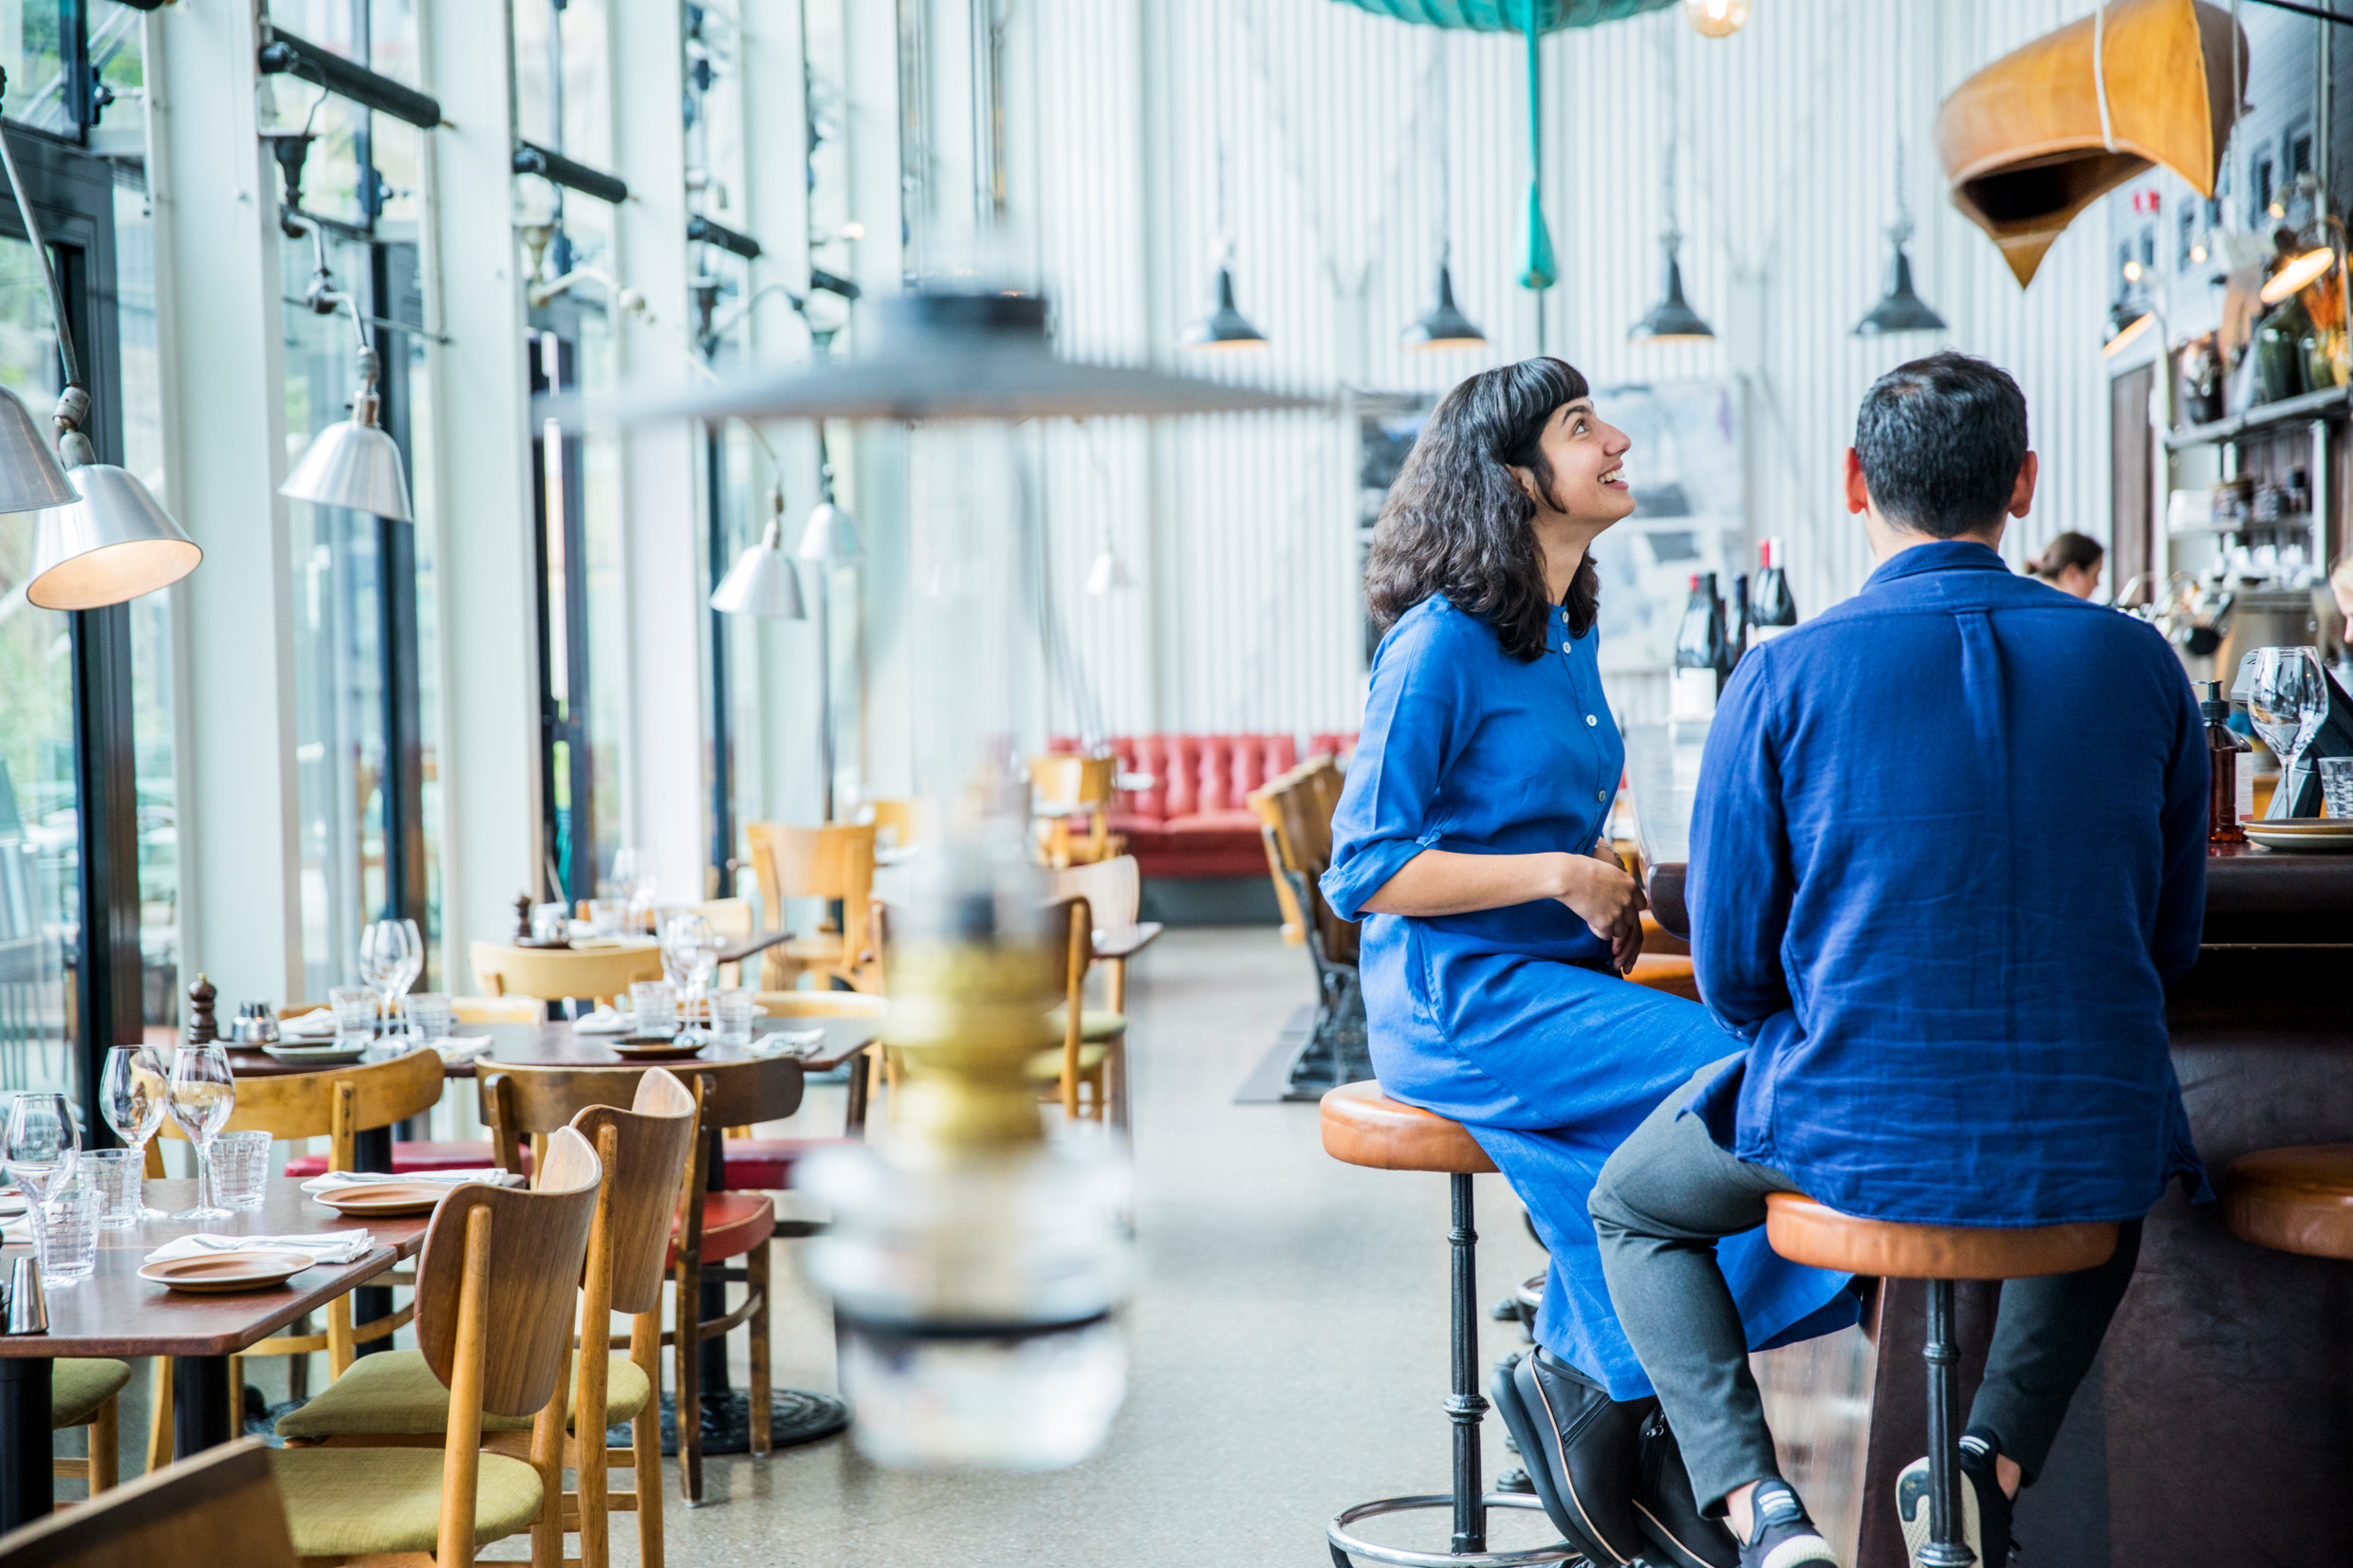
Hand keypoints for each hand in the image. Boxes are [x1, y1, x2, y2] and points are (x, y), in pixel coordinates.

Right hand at [1554, 851, 1645, 972]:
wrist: (1568, 876)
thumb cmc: (1581, 870)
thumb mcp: (1608, 872)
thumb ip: (1618, 885)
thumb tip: (1618, 895)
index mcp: (1630, 884)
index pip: (1641, 905)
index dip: (1630, 909)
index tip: (1620, 909)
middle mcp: (1628, 899)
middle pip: (1630, 920)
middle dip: (1618, 920)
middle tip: (1602, 914)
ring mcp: (1618, 912)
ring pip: (1619, 931)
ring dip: (1607, 927)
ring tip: (1592, 915)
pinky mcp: (1606, 923)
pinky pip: (1606, 936)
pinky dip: (1597, 931)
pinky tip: (1588, 920)